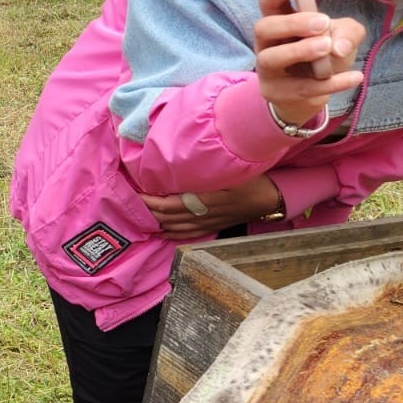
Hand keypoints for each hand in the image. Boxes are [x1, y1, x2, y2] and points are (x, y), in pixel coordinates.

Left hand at [139, 174, 282, 240]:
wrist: (270, 197)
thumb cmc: (251, 179)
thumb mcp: (230, 172)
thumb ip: (205, 172)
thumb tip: (181, 168)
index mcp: (205, 201)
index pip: (169, 206)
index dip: (151, 202)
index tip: (137, 193)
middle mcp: (203, 216)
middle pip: (168, 218)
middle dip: (148, 211)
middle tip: (132, 202)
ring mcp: (208, 224)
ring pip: (175, 228)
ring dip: (157, 222)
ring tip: (141, 215)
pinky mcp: (212, 227)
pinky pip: (187, 234)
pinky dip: (172, 232)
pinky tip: (162, 230)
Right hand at [253, 0, 363, 127]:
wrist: (313, 94)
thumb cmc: (323, 56)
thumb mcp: (342, 36)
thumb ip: (348, 31)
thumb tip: (338, 45)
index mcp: (279, 23)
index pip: (268, 3)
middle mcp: (267, 44)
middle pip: (264, 28)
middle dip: (291, 24)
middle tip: (322, 23)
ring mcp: (267, 70)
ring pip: (271, 58)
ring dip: (299, 51)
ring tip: (326, 47)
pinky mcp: (276, 93)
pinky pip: (301, 88)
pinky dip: (330, 83)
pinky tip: (355, 77)